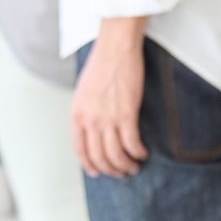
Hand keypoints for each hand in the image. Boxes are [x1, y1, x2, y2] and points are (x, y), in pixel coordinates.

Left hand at [71, 17, 148, 177]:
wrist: (115, 48)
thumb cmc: (102, 64)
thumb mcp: (84, 92)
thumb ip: (86, 112)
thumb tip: (93, 129)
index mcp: (77, 115)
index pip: (80, 150)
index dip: (90, 165)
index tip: (98, 172)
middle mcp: (90, 120)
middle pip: (99, 157)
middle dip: (111, 170)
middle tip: (121, 172)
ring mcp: (108, 119)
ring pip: (116, 155)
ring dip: (125, 165)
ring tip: (134, 167)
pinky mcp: (127, 114)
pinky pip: (132, 143)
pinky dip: (138, 152)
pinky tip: (143, 153)